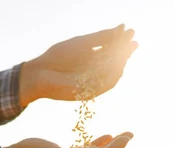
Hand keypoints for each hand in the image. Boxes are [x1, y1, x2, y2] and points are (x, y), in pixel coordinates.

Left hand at [19, 25, 137, 105]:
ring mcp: (93, 84)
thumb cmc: (58, 57)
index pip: (113, 52)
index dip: (123, 43)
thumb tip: (122, 28)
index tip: (131, 32)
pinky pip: (104, 84)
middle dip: (125, 53)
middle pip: (116, 64)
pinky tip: (117, 64)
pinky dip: (111, 74)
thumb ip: (101, 38)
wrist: (39, 73)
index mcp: (94, 61)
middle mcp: (95, 73)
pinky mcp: (88, 93)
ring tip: (127, 50)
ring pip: (113, 75)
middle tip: (133, 41)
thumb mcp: (82, 43)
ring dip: (121, 63)